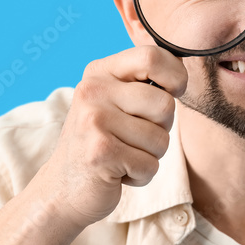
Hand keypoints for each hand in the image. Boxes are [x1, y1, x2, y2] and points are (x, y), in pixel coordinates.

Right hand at [35, 46, 186, 228]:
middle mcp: (93, 91)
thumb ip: (142, 83)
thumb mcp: (114, 102)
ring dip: (150, 156)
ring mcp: (94, 121)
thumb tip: (182, 74)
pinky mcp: (100, 153)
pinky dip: (141, 175)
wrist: (62, 188)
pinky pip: (150, 165)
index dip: (175, 77)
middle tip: (134, 138)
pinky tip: (118, 172)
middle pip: (165, 104)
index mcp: (99, 72)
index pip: (152, 56)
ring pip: (161, 139)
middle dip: (161, 129)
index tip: (171, 93)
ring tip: (123, 155)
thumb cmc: (101, 142)